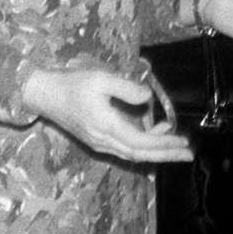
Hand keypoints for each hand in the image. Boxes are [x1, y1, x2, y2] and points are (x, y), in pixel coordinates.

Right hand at [21, 68, 192, 163]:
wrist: (43, 94)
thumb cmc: (71, 84)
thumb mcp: (99, 79)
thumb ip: (126, 88)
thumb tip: (148, 98)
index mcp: (106, 126)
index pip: (141, 143)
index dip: (164, 144)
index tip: (184, 142)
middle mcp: (103, 141)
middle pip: (140, 154)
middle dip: (166, 155)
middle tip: (188, 153)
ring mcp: (99, 143)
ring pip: (133, 154)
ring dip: (156, 151)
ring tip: (176, 142)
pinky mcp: (97, 140)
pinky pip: (125, 149)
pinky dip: (142, 146)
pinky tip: (152, 134)